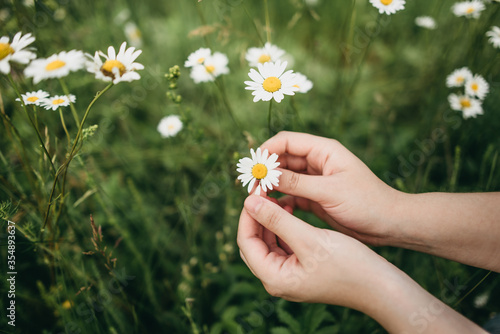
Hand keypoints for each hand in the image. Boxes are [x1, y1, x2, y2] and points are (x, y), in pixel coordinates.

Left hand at [237, 194, 395, 306]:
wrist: (380, 285)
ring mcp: (288, 276)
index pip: (246, 241)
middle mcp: (277, 280)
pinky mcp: (300, 270)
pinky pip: (282, 244)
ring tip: (277, 197)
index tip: (255, 191)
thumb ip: (277, 220)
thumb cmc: (348, 264)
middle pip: (253, 242)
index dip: (248, 214)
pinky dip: (283, 226)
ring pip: (267, 241)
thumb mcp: (309, 238)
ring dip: (270, 219)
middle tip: (263, 191)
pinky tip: (291, 208)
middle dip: (257, 216)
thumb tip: (250, 202)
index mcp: (274, 278)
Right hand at [261, 131, 400, 245]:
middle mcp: (317, 162)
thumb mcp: (329, 191)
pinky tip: (272, 209)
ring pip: (284, 178)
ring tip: (257, 199)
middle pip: (282, 159)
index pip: (286, 141)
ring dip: (270, 186)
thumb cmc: (366, 203)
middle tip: (250, 187)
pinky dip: (280, 200)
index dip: (267, 151)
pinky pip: (290, 194)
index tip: (252, 167)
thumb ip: (297, 183)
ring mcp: (315, 180)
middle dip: (265, 171)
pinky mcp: (314, 198)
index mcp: (323, 150)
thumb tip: (266, 175)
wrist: (389, 225)